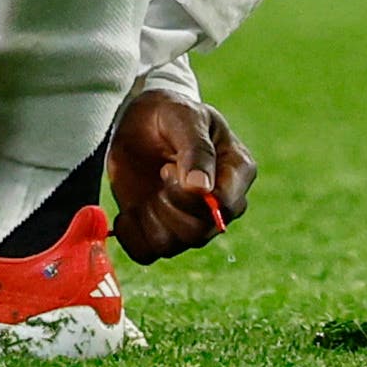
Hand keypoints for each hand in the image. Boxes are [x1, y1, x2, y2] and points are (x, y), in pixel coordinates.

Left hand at [107, 91, 254, 262]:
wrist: (142, 120)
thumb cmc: (171, 113)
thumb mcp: (185, 117)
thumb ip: (197, 149)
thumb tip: (203, 189)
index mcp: (237, 173)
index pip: (224, 206)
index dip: (192, 194)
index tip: (170, 166)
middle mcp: (220, 206)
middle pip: (197, 232)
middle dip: (167, 204)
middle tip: (160, 171)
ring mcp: (191, 222)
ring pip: (171, 246)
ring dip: (148, 216)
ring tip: (147, 188)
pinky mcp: (161, 232)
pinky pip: (146, 254)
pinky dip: (130, 234)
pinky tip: (128, 210)